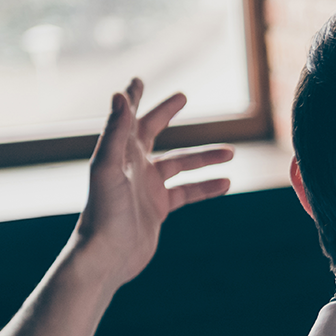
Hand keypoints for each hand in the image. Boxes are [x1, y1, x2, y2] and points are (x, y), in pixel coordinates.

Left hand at [71, 78, 234, 288]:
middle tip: (182, 96)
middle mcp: (132, 166)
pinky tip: (226, 183)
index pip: (128, 116)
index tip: (138, 80)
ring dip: (203, 157)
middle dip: (166, 114)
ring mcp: (146, 187)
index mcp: (120, 152)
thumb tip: (119, 95)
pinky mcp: (158, 208)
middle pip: (153, 132)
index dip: (134, 97)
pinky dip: (206, 187)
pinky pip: (187, 192)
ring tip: (232, 152)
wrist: (107, 255)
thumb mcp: (109, 167)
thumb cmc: (103, 211)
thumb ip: (115, 131)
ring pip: (180, 164)